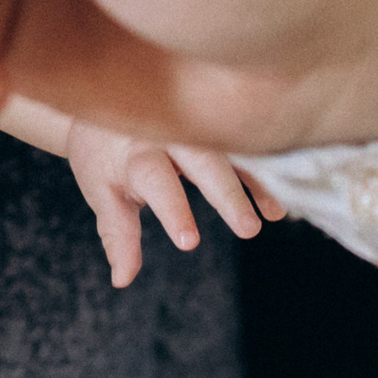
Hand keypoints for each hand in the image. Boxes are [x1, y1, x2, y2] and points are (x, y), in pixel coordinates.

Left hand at [61, 121, 280, 288]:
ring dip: (254, 182)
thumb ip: (117, 234)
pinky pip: (241, 149)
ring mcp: (193, 126)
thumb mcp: (101, 192)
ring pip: (229, 150)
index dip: (173, 209)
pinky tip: (276, 207)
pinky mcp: (211, 126)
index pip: (155, 180)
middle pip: (201, 160)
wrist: (103, 98)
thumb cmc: (102, 154)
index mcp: (134, 153)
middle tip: (248, 229)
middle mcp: (167, 134)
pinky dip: (260, 175)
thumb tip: (122, 279)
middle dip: (226, 194)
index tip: (188, 241)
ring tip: (273, 215)